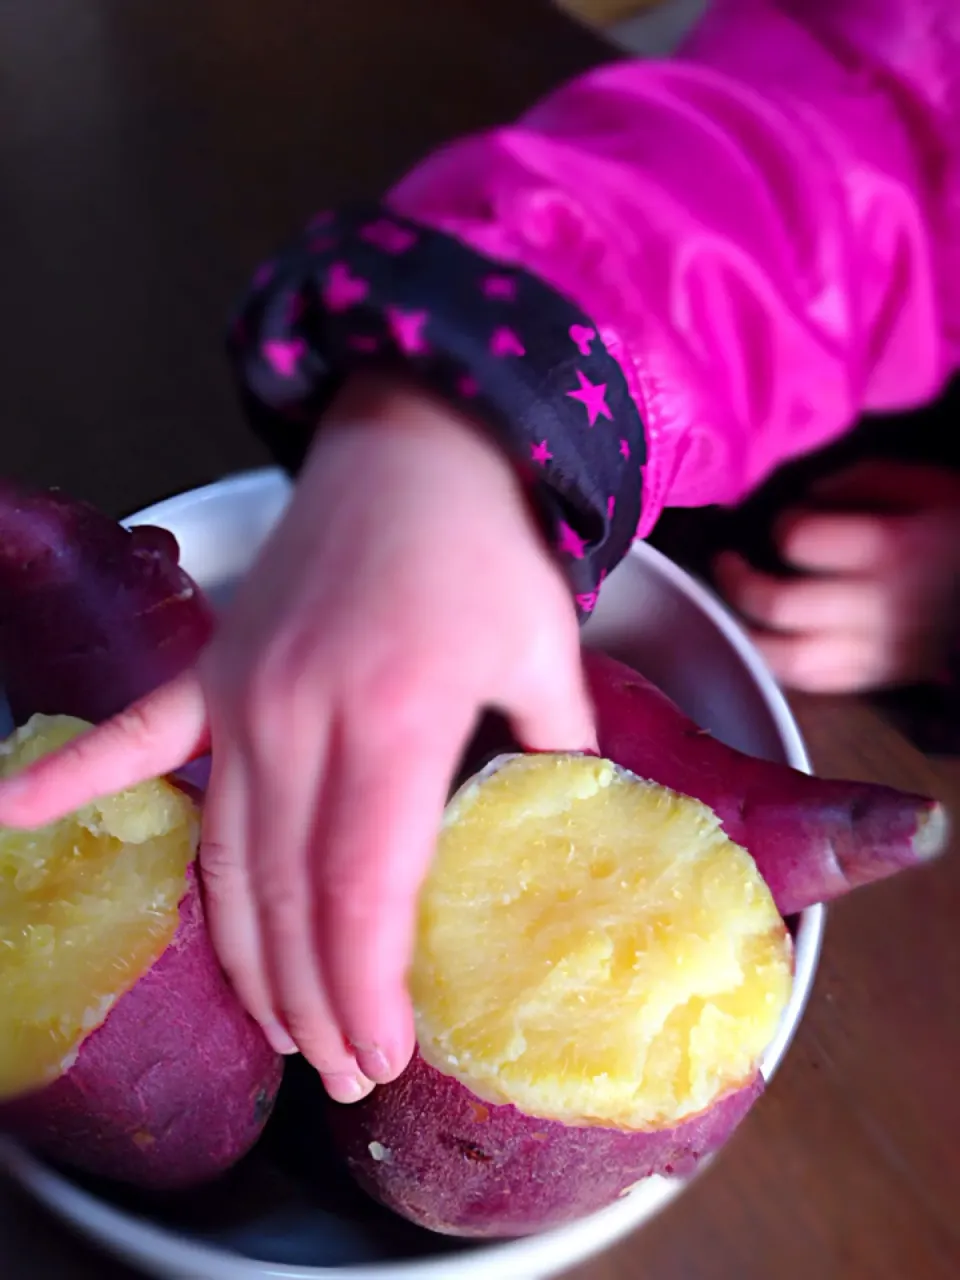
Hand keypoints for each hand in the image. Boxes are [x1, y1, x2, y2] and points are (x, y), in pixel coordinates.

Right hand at [0, 374, 594, 1100]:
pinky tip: (8, 810)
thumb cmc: (486, 546)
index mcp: (393, 724)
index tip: (380, 1055)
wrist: (417, 442)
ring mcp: (241, 693)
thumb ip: (555, 751)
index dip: (365, 991)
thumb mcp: (547, 654)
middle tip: (340, 1067)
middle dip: (312, 1001)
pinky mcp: (213, 667)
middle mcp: (297, 718)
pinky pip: (137, 736)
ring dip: (243, 952)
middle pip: (284, 897)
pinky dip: (74, 776)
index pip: (361, 895)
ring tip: (276, 1025)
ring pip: (222, 855)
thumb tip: (556, 814)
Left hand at [714, 461, 959, 692]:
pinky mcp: (878, 679)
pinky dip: (778, 663)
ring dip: (745, 634)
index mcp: (890, 549)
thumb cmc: (956, 524)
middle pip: (779, 604)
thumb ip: (854, 481)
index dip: (781, 524)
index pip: (799, 539)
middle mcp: (878, 607)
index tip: (786, 519)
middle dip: (736, 579)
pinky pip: (813, 683)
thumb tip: (802, 499)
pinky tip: (767, 638)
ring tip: (733, 608)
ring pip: (787, 660)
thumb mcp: (918, 482)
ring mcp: (878, 652)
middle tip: (726, 562)